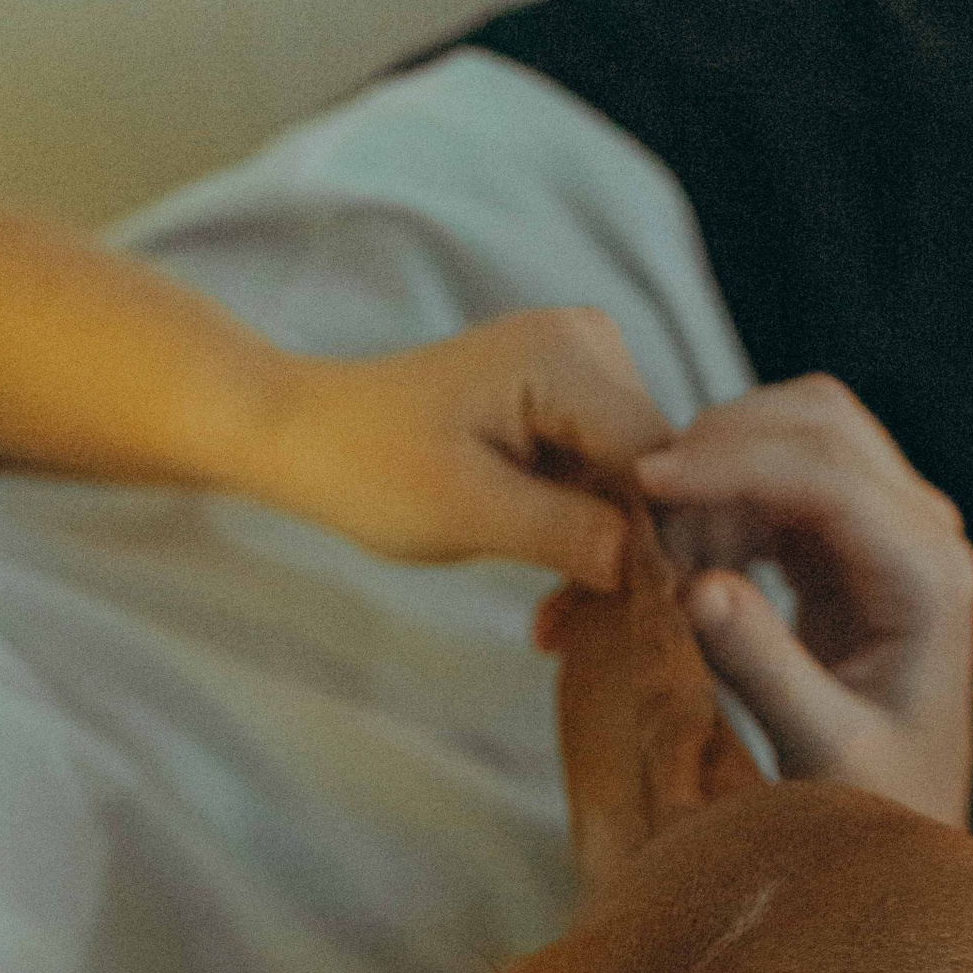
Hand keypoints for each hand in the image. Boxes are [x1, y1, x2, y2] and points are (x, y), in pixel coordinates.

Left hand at [251, 307, 670, 589]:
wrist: (313, 436)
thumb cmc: (371, 467)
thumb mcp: (471, 511)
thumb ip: (567, 531)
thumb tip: (649, 568)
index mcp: (569, 354)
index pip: (659, 462)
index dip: (658, 542)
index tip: (638, 618)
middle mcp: (591, 343)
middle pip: (656, 470)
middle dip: (629, 551)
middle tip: (579, 630)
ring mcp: (583, 367)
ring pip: (635, 482)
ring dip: (606, 551)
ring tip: (558, 621)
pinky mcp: (570, 400)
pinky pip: (605, 477)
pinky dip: (584, 531)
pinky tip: (554, 587)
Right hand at [626, 376, 972, 825]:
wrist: (909, 825)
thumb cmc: (881, 806)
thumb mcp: (823, 751)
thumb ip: (762, 668)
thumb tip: (694, 585)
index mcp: (929, 576)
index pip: (828, 473)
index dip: (731, 464)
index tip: (644, 483)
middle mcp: (924, 534)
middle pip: (820, 421)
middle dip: (721, 444)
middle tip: (639, 504)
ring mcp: (890, 530)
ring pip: (797, 436)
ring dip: (718, 470)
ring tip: (660, 550)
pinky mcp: (852, 544)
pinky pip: (780, 484)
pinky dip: (722, 501)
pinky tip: (683, 558)